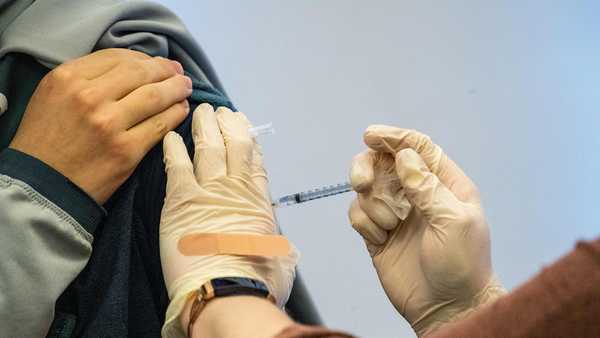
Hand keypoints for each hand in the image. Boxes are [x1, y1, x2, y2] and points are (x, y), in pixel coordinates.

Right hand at [9, 48, 191, 203]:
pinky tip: (182, 109)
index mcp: (68, 78)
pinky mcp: (127, 151)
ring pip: (156, 96)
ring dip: (177, 88)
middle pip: (141, 73)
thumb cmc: (46, 141)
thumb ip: (85, 78)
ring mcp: (110, 124)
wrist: (42, 187)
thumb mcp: (53, 96)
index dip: (143, 58)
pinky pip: (161, 125)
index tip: (156, 62)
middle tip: (178, 72)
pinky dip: (176, 114)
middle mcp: (89, 97)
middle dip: (165, 70)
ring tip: (185, 87)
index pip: (118, 57)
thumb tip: (131, 67)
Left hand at [159, 104, 297, 336]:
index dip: (248, 137)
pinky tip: (170, 137)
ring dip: (204, 126)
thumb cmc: (257, 282)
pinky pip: (178, 165)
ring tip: (199, 112)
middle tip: (219, 111)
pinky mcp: (182, 200)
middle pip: (234, 143)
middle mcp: (237, 188)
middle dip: (227, 123)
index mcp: (259, 200)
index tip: (242, 124)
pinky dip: (174, 148)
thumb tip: (281, 250)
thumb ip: (276, 246)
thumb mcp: (279, 260)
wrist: (227, 293)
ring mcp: (209, 191)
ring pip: (208, 146)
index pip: (255, 158)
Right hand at [348, 125, 505, 335]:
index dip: (394, 137)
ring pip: (367, 188)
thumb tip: (404, 156)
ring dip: (371, 203)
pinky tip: (380, 238)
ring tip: (388, 225)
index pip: (417, 148)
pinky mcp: (377, 233)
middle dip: (369, 167)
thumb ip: (427, 187)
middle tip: (364, 182)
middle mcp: (417, 194)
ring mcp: (396, 213)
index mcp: (443, 184)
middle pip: (384, 162)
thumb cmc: (463, 265)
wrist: (447, 309)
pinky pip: (358, 213)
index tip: (371, 136)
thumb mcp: (454, 222)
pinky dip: (364, 222)